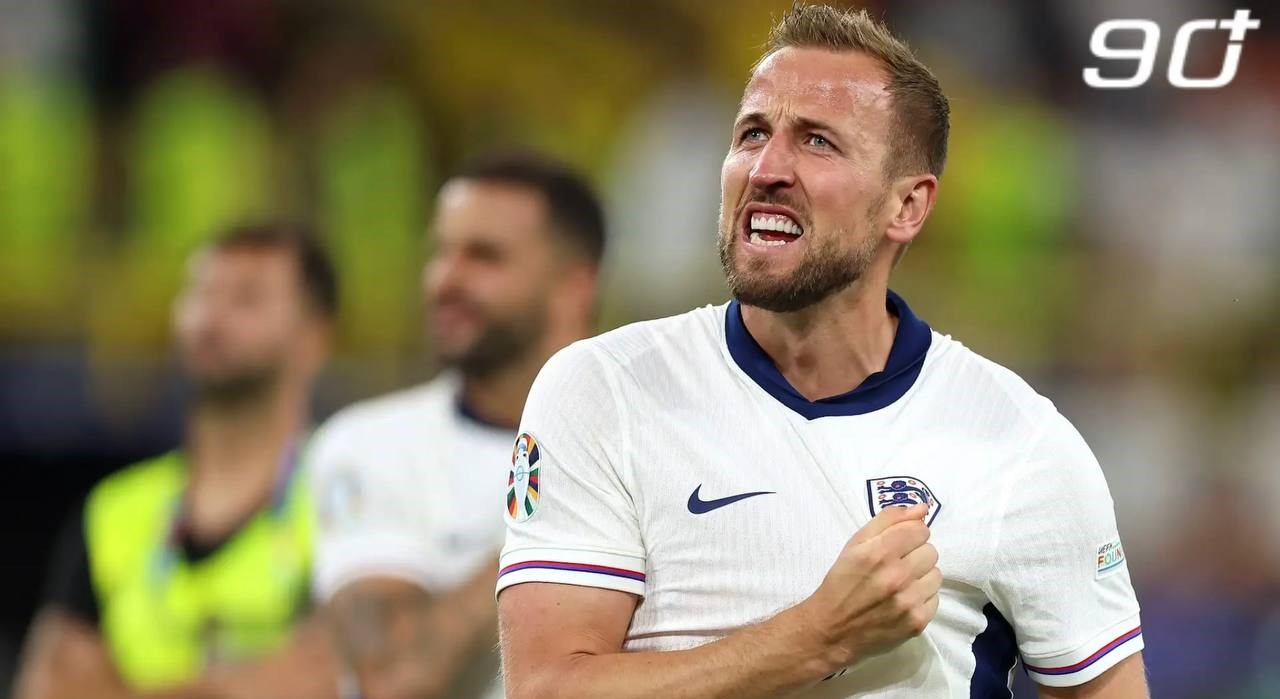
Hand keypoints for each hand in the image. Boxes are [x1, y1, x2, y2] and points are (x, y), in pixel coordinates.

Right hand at [795, 504, 940, 669]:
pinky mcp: (917, 622)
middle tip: (896, 566)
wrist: (832, 630)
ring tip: (900, 585)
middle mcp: (897, 576)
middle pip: (931, 551)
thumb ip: (888, 521)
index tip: (898, 544)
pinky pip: (935, 599)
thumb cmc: (842, 582)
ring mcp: (909, 601)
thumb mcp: (855, 545)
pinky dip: (921, 598)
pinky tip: (903, 601)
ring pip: (936, 575)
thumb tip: (922, 508)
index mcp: (879, 552)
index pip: (920, 529)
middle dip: (915, 555)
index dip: (910, 534)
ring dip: (921, 577)